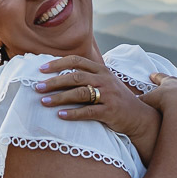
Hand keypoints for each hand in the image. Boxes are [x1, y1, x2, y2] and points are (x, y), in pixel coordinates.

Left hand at [35, 54, 156, 142]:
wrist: (139, 116)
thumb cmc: (116, 99)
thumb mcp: (105, 82)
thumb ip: (87, 76)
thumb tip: (60, 74)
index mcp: (101, 70)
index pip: (76, 60)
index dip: (58, 63)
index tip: (41, 69)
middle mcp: (104, 79)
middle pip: (75, 76)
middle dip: (54, 81)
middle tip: (37, 87)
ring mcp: (108, 95)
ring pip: (79, 93)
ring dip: (59, 97)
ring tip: (44, 102)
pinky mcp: (110, 111)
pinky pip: (88, 111)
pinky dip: (73, 113)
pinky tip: (60, 116)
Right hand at [143, 72, 176, 122]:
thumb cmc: (163, 103)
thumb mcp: (147, 101)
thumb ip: (139, 100)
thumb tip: (128, 101)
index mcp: (169, 81)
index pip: (160, 77)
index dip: (155, 77)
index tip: (151, 76)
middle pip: (176, 81)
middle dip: (171, 83)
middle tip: (168, 85)